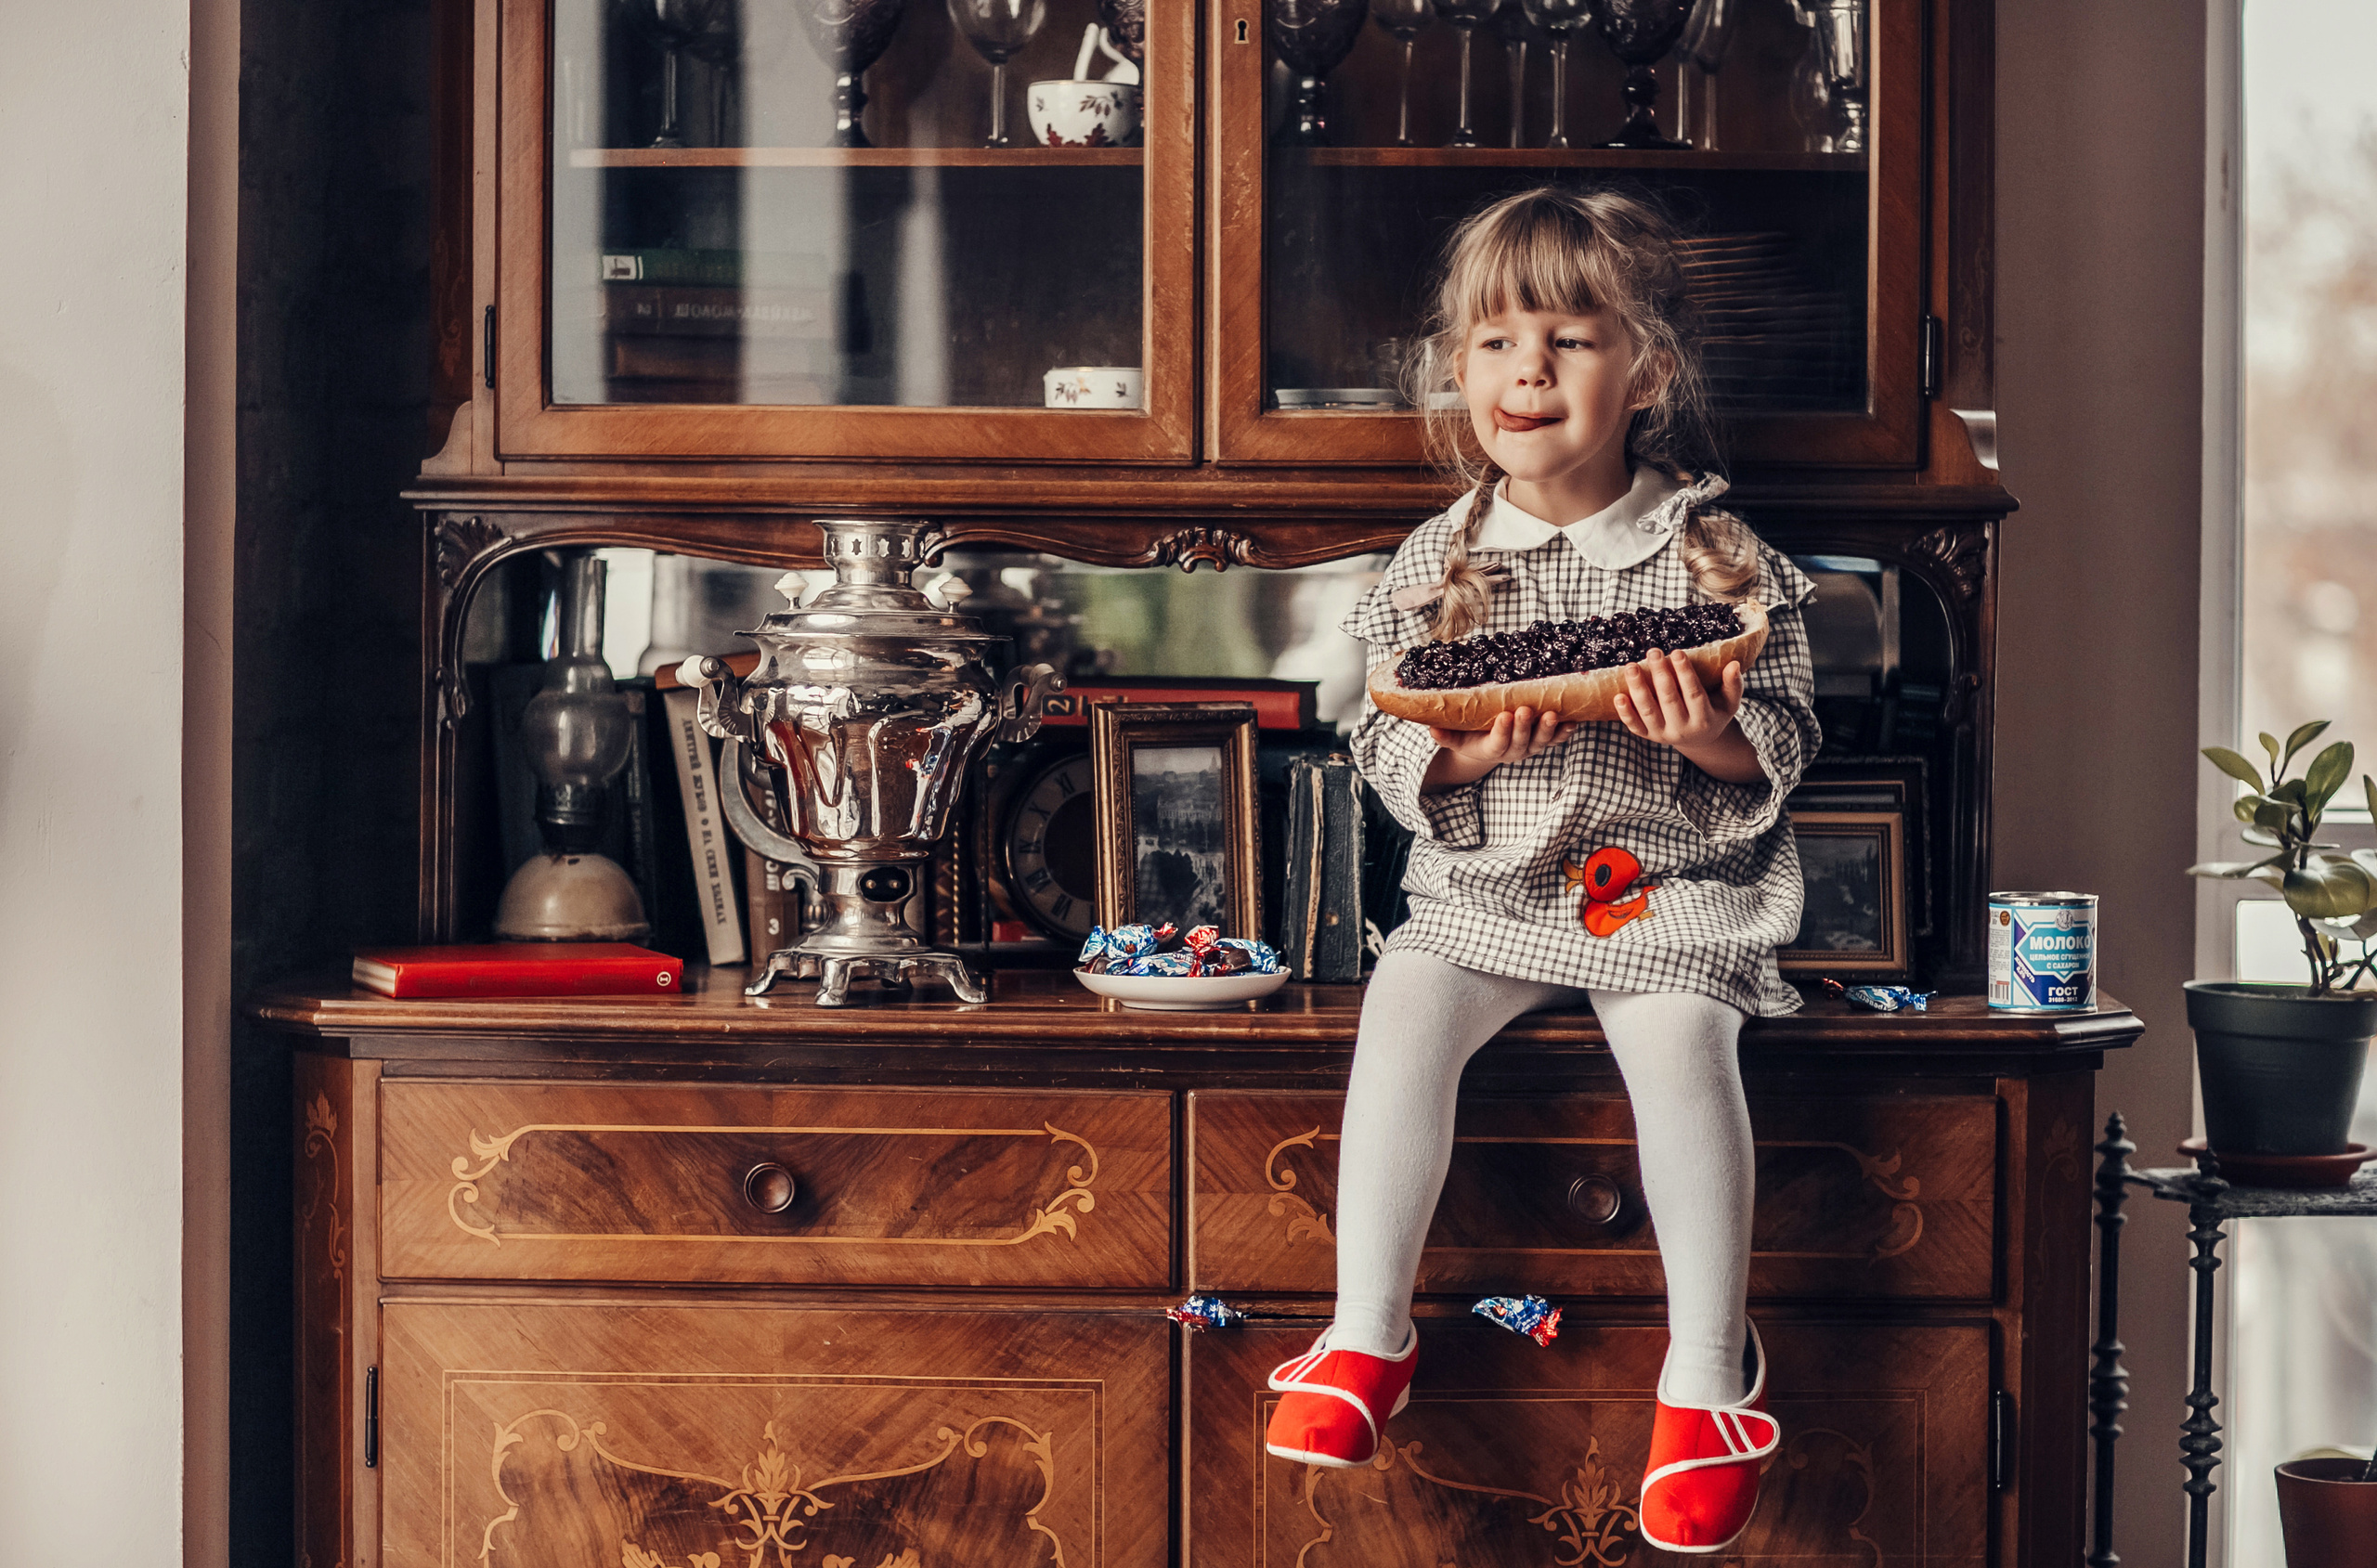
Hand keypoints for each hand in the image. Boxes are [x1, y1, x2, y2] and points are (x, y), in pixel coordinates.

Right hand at [1421, 705, 1573, 792]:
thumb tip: (1430, 728)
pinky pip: (1556, 739)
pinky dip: (1564, 732)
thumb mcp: (1456, 738)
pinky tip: (1572, 721)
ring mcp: (1531, 746)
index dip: (1502, 732)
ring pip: (1541, 741)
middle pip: (1521, 742)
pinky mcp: (1543, 741)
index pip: (1498, 744)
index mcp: (1491, 749)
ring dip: (1549, 729)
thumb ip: (1445, 735)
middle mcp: (1514, 751)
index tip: (1504, 716)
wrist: (1490, 745)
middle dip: (1525, 726)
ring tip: (1552, 714)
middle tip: (1525, 710)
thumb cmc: (1470, 736)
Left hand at [1615, 651, 1764, 783]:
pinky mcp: (1648, 736)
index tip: (1677, 652)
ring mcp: (1663, 734)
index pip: (1693, 694)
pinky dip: (1625, 712)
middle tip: (1653, 651)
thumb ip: (1733, 685)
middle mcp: (1683, 729)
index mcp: (1704, 720)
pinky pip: (1634, 726)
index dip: (1685, 673)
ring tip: (1631, 666)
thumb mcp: (1729, 703)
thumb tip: (1733, 664)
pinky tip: (1618, 695)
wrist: (1699, 740)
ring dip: (1638, 689)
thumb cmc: (1714, 712)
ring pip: (1648, 711)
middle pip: (1669, 700)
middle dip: (1660, 674)